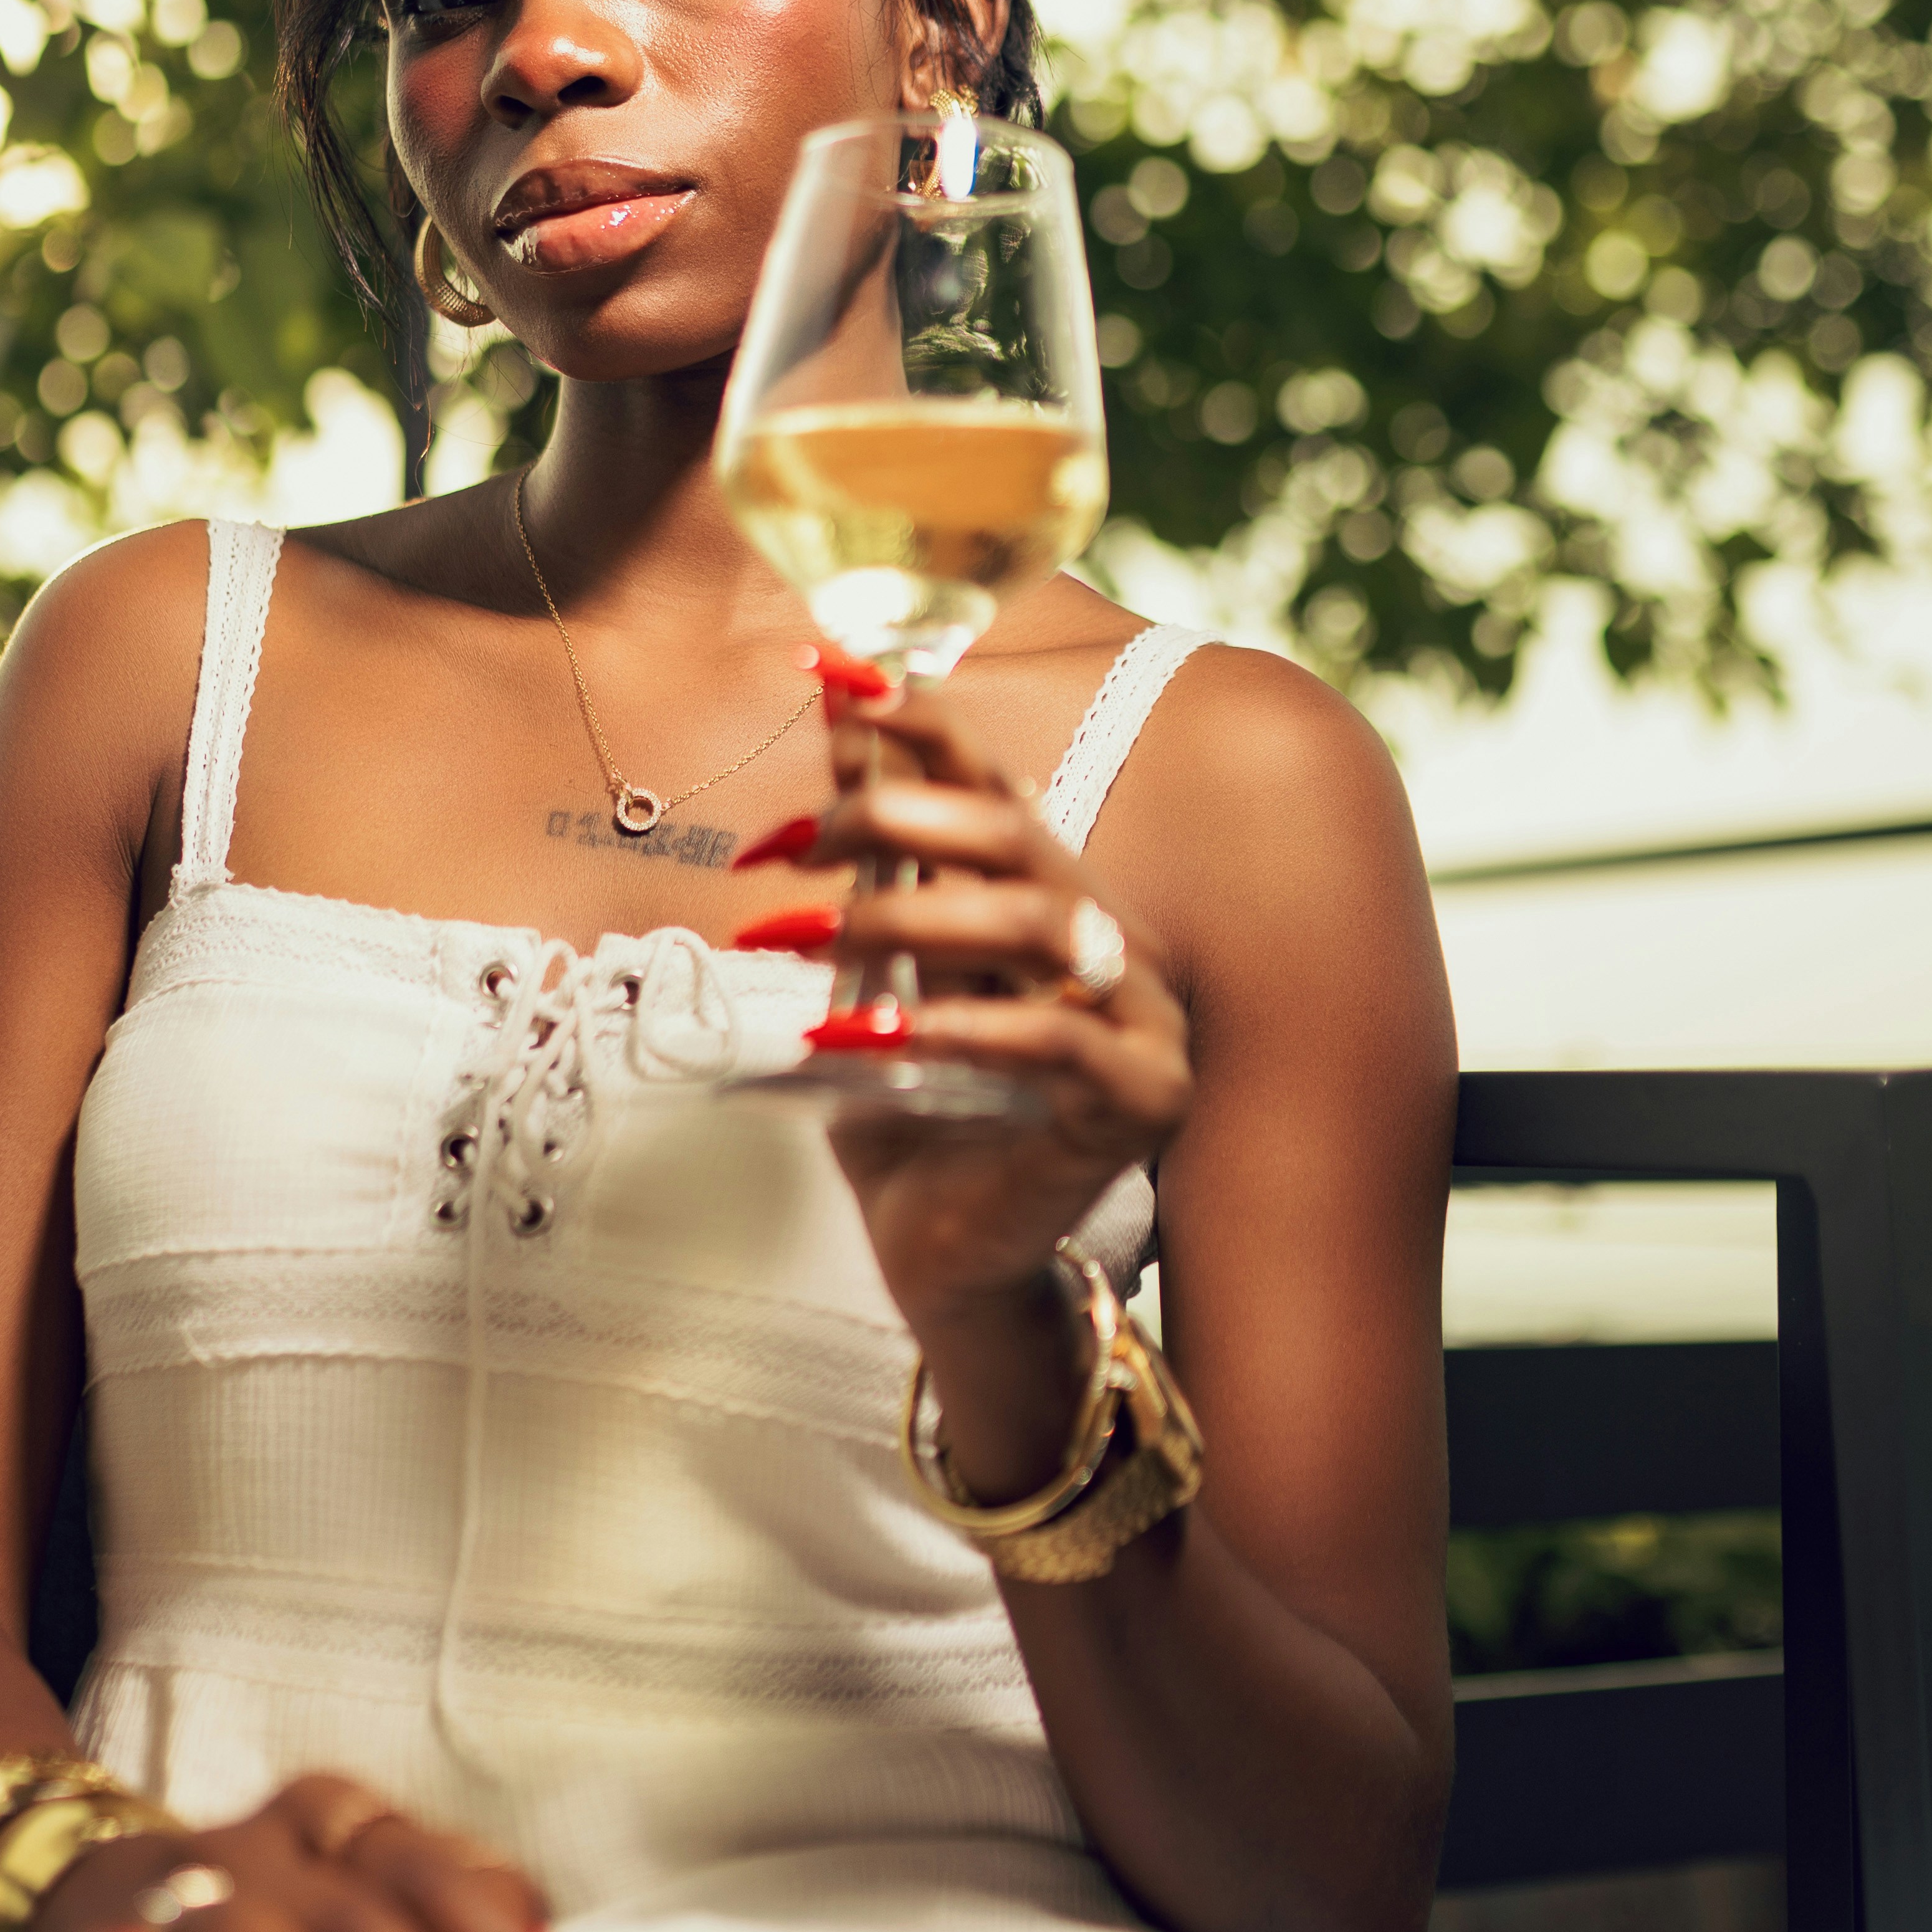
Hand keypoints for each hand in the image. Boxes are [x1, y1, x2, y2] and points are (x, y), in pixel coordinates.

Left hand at [738, 668, 1191, 1337]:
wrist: (939, 1254)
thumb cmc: (908, 1109)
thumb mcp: (874, 973)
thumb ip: (871, 865)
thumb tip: (835, 726)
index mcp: (1047, 894)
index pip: (993, 782)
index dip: (923, 723)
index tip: (831, 677)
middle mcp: (1105, 936)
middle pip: (1012, 836)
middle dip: (891, 818)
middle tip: (787, 845)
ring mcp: (1140, 1015)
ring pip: (1037, 923)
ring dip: (905, 917)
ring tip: (798, 938)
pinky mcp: (1144, 1097)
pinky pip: (1056, 1040)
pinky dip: (957, 1028)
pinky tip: (868, 1036)